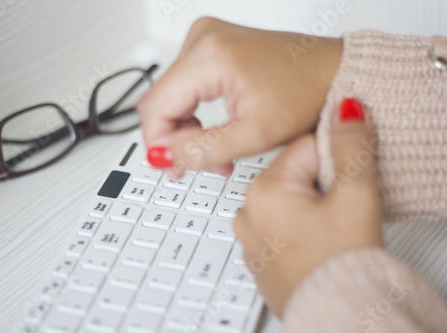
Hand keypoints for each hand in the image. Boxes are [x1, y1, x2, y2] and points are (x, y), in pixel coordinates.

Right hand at [137, 17, 341, 174]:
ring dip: (187, 128)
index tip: (174, 168)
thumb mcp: (254, 135)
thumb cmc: (308, 94)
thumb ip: (201, 150)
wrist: (332, 73)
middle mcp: (202, 39)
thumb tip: (161, 156)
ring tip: (214, 152)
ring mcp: (207, 39)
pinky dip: (196, 112)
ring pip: (172, 95)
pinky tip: (215, 130)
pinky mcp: (213, 45)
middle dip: (176, 139)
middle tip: (198, 165)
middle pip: (161, 100)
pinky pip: (187, 85)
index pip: (155, 107)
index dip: (159, 144)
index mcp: (209, 55)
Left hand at [234, 99, 383, 317]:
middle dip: (321, 185)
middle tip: (339, 211)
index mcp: (263, 191)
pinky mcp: (259, 255)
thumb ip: (350, 146)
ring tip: (329, 231)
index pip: (305, 148)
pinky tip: (317, 244)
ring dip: (310, 208)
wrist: (336, 314)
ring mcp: (250, 236)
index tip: (345, 184)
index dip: (335, 162)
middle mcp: (247, 212)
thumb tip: (344, 109)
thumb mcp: (355, 196)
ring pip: (288, 201)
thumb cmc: (340, 264)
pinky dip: (299, 228)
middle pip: (294, 174)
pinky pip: (280, 226)